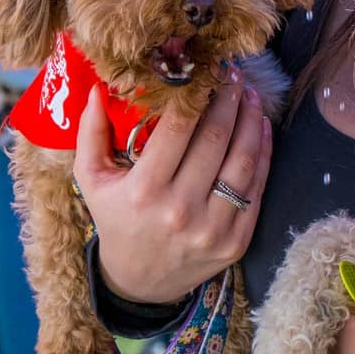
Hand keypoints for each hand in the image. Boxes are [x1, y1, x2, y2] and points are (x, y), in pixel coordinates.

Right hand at [75, 73, 270, 305]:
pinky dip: (263, 153)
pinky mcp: (236, 241)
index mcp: (144, 191)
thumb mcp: (92, 179)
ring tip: (250, 96)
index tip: (204, 71)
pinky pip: (257, 189)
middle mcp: (180, 211)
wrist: (140, 281)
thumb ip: (90, 131)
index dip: (194, 93)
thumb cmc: (116, 220)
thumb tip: (97, 84)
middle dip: (227, 100)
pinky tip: (261, 128)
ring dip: (251, 121)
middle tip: (232, 76)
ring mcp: (212, 229)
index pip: (177, 128)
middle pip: (215, 139)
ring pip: (242, 161)